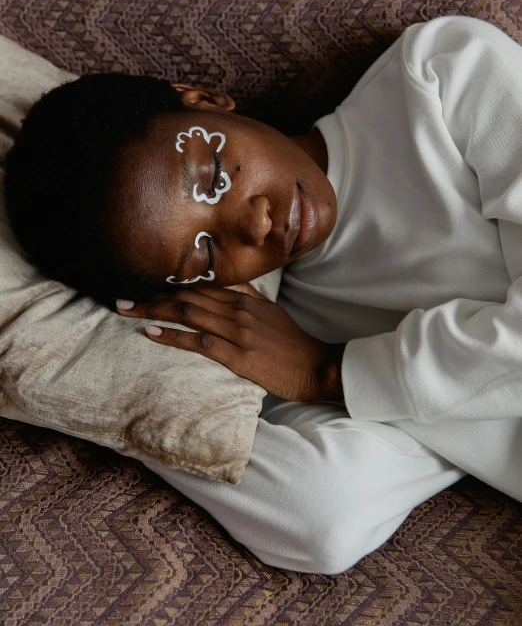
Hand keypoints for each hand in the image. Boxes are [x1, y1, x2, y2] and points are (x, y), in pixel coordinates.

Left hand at [115, 286, 344, 402]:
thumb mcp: (272, 311)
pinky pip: (198, 342)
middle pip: (187, 296)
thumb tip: (230, 286)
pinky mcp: (237, 355)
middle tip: (122, 298)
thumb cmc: (293, 342)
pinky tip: (151, 333)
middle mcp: (238, 309)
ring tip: (127, 310)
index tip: (144, 286)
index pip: (200, 286)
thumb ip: (249, 297)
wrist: (315, 366)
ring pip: (188, 313)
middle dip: (151, 296)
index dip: (169, 286)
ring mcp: (237, 330)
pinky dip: (172, 336)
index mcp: (246, 298)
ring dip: (154, 310)